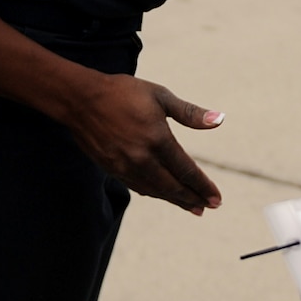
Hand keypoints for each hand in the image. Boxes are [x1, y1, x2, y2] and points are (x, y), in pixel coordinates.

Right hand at [65, 74, 222, 214]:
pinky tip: (162, 193)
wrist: (80, 99)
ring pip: (156, 190)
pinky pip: (138, 186)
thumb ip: (190, 113)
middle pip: (173, 187)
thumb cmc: (123, 92)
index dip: (203, 186)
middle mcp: (142, 158)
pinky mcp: (112, 169)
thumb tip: (219, 120)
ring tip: (191, 206)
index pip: (186, 170)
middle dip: (193, 199)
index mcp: (157, 139)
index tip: (216, 198)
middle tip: (208, 207)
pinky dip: (154, 192)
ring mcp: (125, 166)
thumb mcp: (160, 96)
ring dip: (175, 200)